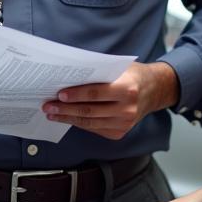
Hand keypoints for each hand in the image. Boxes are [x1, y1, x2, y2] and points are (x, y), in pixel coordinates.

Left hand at [42, 62, 178, 139]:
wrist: (154, 90)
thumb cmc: (132, 75)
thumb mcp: (119, 68)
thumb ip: (99, 73)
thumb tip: (69, 77)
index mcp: (127, 89)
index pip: (96, 94)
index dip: (76, 95)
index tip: (59, 94)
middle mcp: (127, 109)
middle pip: (90, 111)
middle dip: (66, 109)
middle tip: (48, 106)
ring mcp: (124, 124)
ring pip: (90, 123)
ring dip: (68, 118)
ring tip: (52, 114)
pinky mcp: (120, 133)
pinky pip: (95, 128)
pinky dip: (79, 123)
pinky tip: (67, 118)